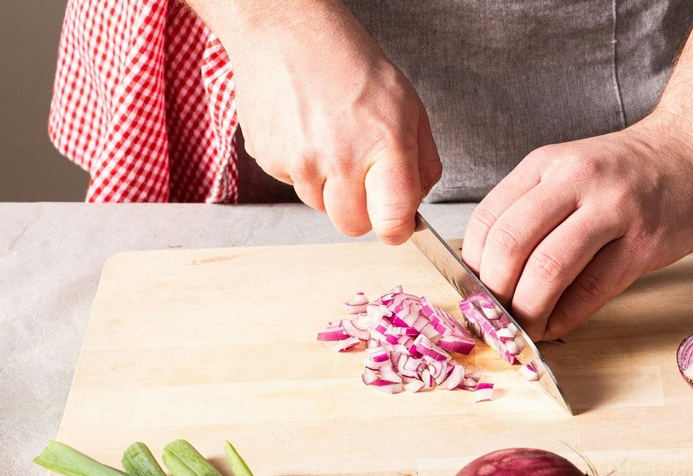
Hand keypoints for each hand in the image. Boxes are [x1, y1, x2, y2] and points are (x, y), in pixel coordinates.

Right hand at [224, 1, 440, 242]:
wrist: (285, 30)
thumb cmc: (349, 63)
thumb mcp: (408, 105)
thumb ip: (422, 162)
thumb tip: (416, 205)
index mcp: (384, 143)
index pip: (391, 222)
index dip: (395, 229)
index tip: (396, 222)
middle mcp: (340, 158)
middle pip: (353, 226)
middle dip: (361, 210)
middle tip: (362, 173)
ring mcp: (300, 161)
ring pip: (321, 206)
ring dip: (329, 186)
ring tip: (332, 139)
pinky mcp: (270, 160)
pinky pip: (294, 185)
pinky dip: (303, 168)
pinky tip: (307, 132)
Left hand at [460, 113, 692, 340]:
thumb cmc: (627, 172)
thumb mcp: (568, 171)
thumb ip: (532, 212)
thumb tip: (491, 274)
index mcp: (545, 165)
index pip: (488, 221)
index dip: (472, 268)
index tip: (475, 295)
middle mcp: (575, 181)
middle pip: (511, 246)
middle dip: (496, 294)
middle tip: (497, 318)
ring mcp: (613, 210)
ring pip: (549, 269)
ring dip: (529, 311)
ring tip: (525, 329)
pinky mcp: (645, 242)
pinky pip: (593, 289)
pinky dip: (566, 316)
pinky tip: (557, 325)